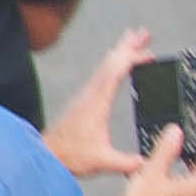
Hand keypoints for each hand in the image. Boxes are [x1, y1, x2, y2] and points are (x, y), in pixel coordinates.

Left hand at [40, 26, 150, 177]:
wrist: (44, 156)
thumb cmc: (68, 156)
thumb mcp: (102, 161)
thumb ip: (128, 162)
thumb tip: (150, 162)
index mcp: (97, 104)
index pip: (115, 74)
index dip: (132, 60)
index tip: (149, 53)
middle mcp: (90, 95)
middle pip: (110, 63)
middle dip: (128, 46)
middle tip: (144, 33)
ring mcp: (86, 97)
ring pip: (105, 67)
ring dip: (120, 52)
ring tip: (133, 41)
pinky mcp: (85, 102)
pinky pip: (102, 76)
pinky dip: (113, 65)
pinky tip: (117, 66)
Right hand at [117, 120, 195, 195]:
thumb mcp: (151, 173)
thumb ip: (166, 151)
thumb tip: (177, 132)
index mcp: (194, 188)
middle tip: (191, 137)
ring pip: (192, 179)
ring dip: (187, 162)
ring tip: (173, 149)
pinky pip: (181, 187)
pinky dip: (176, 173)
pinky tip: (159, 169)